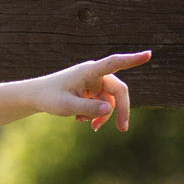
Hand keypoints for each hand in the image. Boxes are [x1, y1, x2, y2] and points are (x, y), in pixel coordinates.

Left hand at [29, 49, 150, 132]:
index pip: (114, 63)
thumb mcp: (66, 106)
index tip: (148, 55)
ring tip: (90, 126)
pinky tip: (81, 120)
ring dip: (102, 115)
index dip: (132, 60)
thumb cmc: (48, 97)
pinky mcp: (92, 90)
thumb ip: (88, 107)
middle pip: (118, 91)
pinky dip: (95, 114)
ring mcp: (94, 82)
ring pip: (110, 101)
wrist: (35, 97)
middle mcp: (95, 74)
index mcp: (88, 71)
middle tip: (123, 129)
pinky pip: (102, 104)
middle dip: (120, 110)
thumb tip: (110, 108)